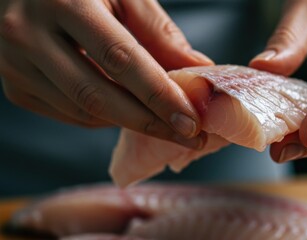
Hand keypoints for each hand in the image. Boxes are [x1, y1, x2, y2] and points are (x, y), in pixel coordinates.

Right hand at [0, 0, 212, 148]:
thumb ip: (158, 31)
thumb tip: (197, 69)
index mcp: (63, 1)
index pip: (119, 59)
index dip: (158, 94)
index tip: (190, 120)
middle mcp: (28, 34)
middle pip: (97, 95)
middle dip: (149, 122)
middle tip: (187, 136)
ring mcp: (14, 64)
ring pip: (83, 111)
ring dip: (130, 122)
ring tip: (164, 123)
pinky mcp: (14, 86)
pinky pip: (68, 114)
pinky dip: (104, 118)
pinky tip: (127, 110)